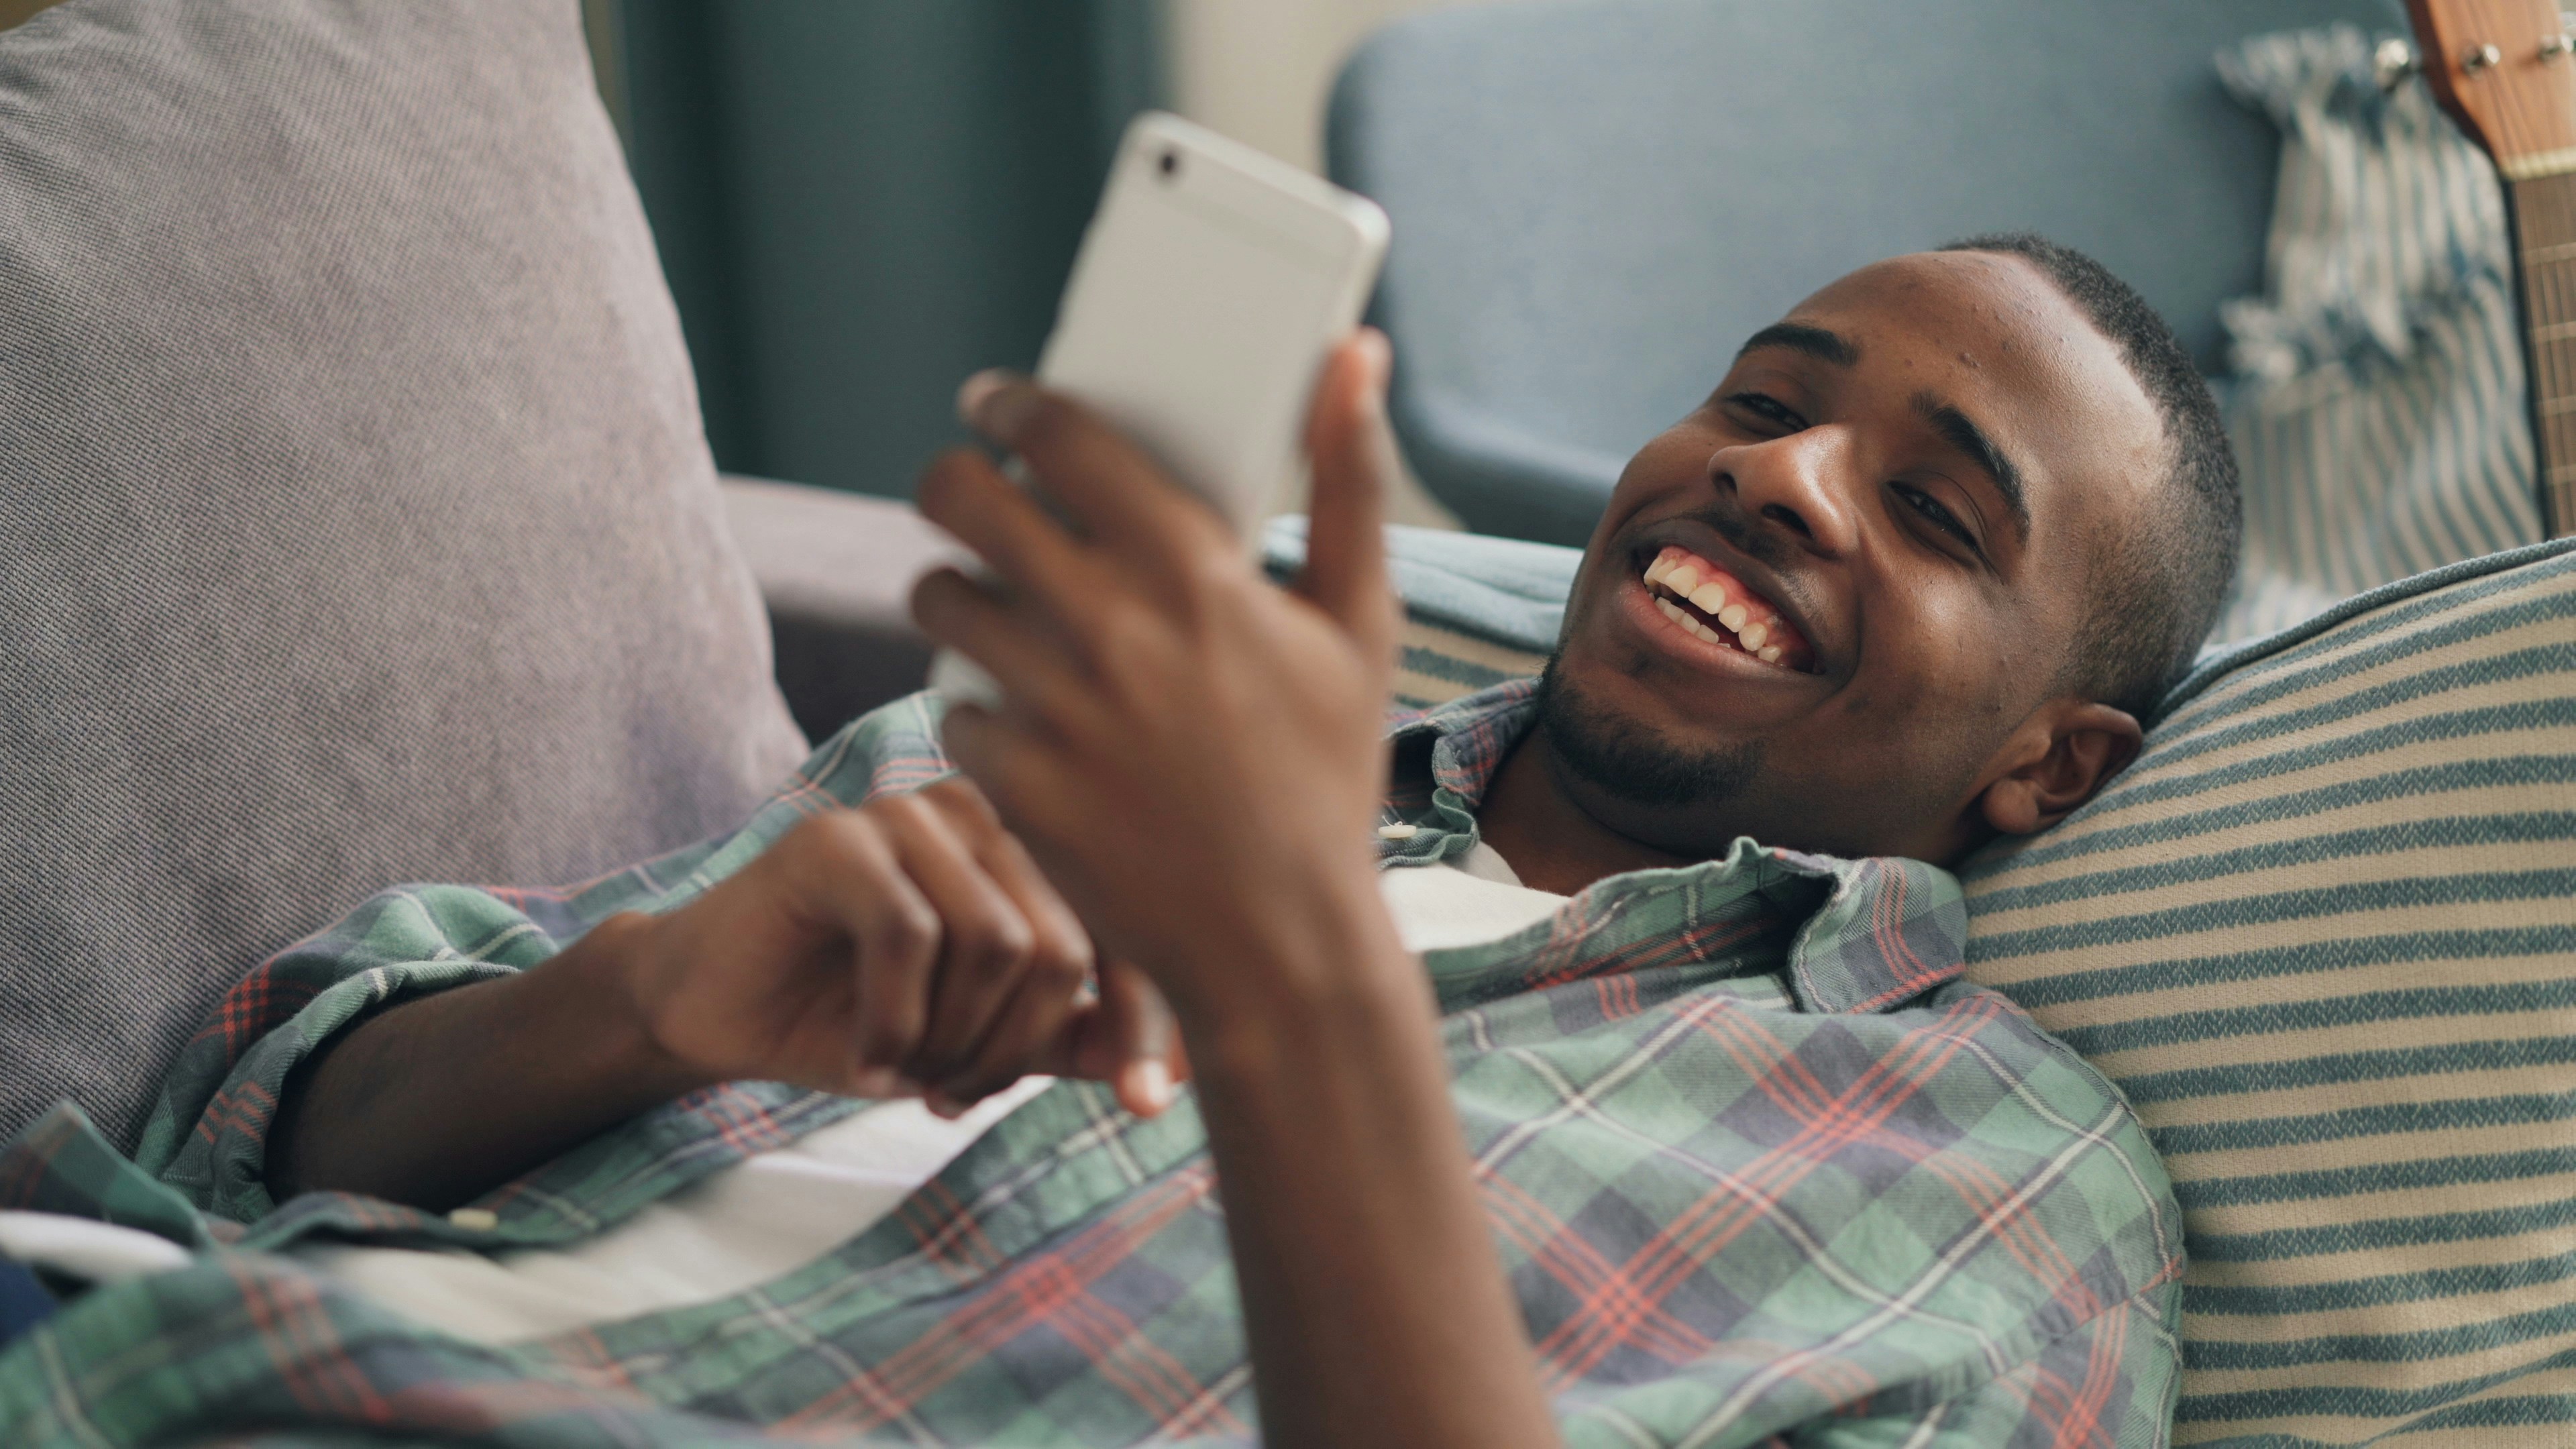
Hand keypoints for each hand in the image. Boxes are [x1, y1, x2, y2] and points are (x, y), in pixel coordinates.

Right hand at [625, 777, 1177, 1117]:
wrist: (721, 1011)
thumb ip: (1070, 1036)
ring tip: (909, 1070)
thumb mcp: (982, 1037)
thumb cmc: (857, 1017)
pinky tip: (867, 1059)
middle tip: (956, 1093)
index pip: (1123, 928)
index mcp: (1032, 845)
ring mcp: (908, 812)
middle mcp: (983, 811)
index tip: (1146, 1106)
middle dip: (1015, 1049)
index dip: (1142, 1020)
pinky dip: (897, 1023)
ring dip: (955, 1041)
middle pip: (1062, 944)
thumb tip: (1165, 1072)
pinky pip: (912, 936)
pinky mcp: (837, 836)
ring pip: (998, 941)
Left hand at [908, 332, 1406, 1023]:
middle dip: (952, 480)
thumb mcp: (1360, 624)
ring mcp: (1056, 707)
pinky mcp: (1016, 783)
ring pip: (937, 598)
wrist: (1282, 941)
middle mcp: (1114, 626)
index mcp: (1195, 570)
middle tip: (965, 494)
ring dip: (949, 590)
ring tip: (981, 604)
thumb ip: (1350, 480)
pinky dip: (974, 708)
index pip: (1061, 438)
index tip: (996, 402)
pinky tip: (1014, 716)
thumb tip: (1357, 352)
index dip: (1011, 404)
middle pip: (963, 498)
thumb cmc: (1327, 778)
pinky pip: (951, 709)